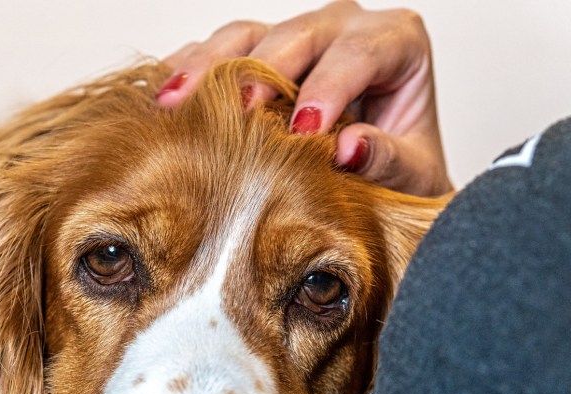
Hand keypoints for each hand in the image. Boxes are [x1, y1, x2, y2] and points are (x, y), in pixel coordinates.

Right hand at [158, 1, 452, 196]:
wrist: (380, 186)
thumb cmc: (401, 177)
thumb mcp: (411, 179)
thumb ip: (390, 161)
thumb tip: (349, 148)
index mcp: (395, 43)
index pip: (361, 51)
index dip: (330, 86)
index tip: (305, 129)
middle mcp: (342, 29)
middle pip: (297, 35)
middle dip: (262, 73)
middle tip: (240, 113)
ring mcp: (292, 40)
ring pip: (246, 36)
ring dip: (207, 68)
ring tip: (175, 103)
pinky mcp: (252, 56)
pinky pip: (212, 51)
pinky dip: (185, 72)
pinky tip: (159, 97)